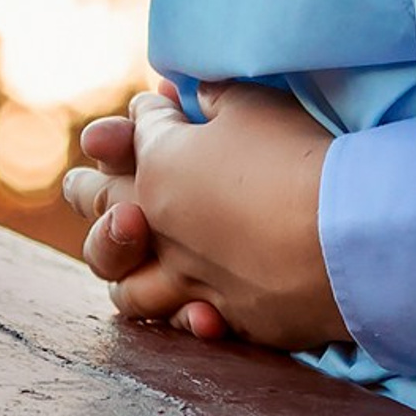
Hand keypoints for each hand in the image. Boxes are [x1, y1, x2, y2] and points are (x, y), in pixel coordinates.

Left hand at [63, 79, 345, 348]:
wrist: (342, 233)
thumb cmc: (297, 156)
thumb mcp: (257, 103)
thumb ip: (219, 96)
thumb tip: (198, 92)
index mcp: (161, 166)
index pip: (141, 130)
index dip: (146, 112)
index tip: (154, 101)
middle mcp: (158, 227)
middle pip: (103, 205)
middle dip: (86, 188)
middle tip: (74, 182)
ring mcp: (185, 280)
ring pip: (126, 285)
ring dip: (120, 269)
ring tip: (125, 263)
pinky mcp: (225, 316)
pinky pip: (184, 322)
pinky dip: (181, 316)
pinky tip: (192, 310)